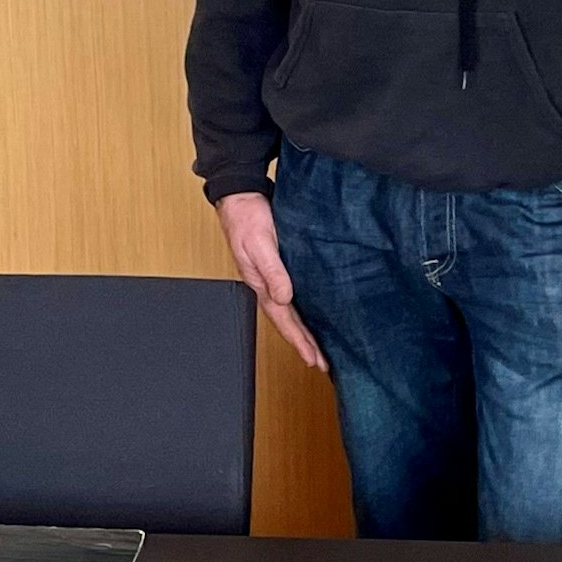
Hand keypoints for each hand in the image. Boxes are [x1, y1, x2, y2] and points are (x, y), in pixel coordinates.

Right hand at [216, 192, 326, 371]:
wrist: (240, 197)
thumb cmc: (247, 218)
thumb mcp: (260, 244)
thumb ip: (272, 270)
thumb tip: (284, 297)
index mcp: (260, 284)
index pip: (283, 320)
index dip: (299, 341)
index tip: (313, 359)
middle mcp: (267, 285)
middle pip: (287, 322)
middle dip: (303, 344)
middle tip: (322, 364)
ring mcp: (272, 277)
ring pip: (290, 311)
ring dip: (303, 331)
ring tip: (318, 348)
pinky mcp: (279, 266)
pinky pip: (293, 295)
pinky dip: (303, 310)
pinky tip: (313, 314)